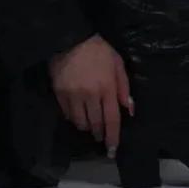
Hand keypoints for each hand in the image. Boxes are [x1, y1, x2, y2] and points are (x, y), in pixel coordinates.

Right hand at [49, 35, 133, 154]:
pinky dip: (73, 118)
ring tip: (89, 126)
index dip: (113, 137)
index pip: (112, 120)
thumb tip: (129, 110)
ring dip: (86, 127)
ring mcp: (73, 95)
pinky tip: (77, 116)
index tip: (112, 150)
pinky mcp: (59, 93)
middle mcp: (90, 95)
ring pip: (80, 122)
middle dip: (100, 134)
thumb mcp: (117, 63)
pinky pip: (67, 113)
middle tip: (101, 137)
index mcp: (107, 88)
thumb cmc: (98, 49)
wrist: (70, 37)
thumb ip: (124, 87)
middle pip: (96, 124)